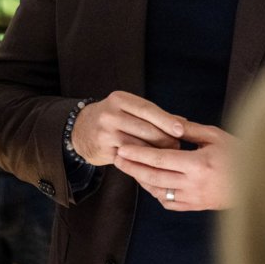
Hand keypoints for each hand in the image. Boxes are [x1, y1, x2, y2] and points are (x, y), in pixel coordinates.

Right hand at [71, 91, 185, 166]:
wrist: (80, 130)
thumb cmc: (113, 118)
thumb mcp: (128, 109)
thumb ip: (153, 115)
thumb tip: (184, 123)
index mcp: (120, 99)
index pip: (148, 109)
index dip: (166, 120)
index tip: (181, 130)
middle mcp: (111, 114)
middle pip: (146, 129)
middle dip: (165, 139)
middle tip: (178, 146)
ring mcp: (106, 133)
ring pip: (139, 146)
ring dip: (157, 153)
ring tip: (169, 156)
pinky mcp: (104, 150)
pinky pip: (130, 158)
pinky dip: (144, 162)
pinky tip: (153, 164)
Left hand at [114, 121, 236, 210]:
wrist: (258, 181)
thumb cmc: (239, 154)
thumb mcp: (216, 136)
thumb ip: (190, 130)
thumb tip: (169, 122)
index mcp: (198, 164)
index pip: (160, 159)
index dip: (138, 154)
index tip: (122, 148)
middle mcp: (193, 184)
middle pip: (154, 176)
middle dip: (132, 167)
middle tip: (116, 158)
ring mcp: (194, 198)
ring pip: (158, 191)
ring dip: (141, 180)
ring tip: (130, 169)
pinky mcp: (196, 207)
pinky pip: (169, 203)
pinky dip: (156, 193)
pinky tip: (149, 183)